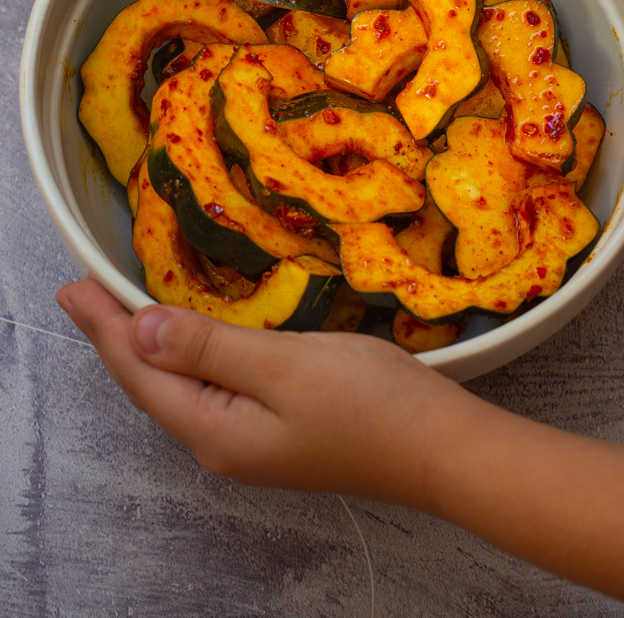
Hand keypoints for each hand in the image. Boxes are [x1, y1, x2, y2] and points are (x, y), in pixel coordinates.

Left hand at [56, 278, 472, 503]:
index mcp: (215, 430)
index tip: (71, 286)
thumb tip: (138, 330)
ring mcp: (250, 442)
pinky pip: (209, 388)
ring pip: (179, 388)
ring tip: (120, 311)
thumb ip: (208, 349)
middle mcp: (222, 443)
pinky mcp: (276, 430)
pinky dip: (186, 356)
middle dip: (114, 338)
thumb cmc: (369, 402)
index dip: (102, 328)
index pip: (140, 373)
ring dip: (147, 346)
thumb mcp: (283, 367)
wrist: (440, 448)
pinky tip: (188, 340)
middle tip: (84, 292)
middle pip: (152, 385)